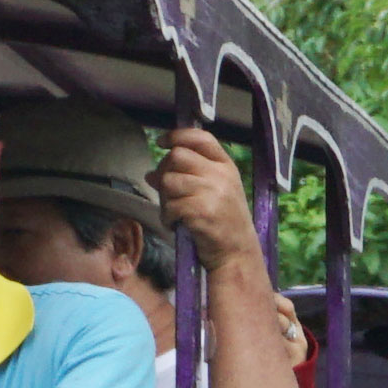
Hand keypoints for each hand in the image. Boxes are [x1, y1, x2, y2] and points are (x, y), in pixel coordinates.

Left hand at [152, 125, 263, 266]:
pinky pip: (169, 205)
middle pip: (177, 156)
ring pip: (168, 181)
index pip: (200, 138)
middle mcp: (221, 175)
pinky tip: (176, 224)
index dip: (177, 135)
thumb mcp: (211, 192)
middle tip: (168, 191)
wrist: (236, 252)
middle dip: (165, 172)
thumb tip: (151, 173)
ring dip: (165, 199)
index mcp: (225, 165)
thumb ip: (185, 176)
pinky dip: (167, 217)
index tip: (162, 142)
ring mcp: (213, 192)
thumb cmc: (221, 221)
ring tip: (176, 212)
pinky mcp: (202, 211)